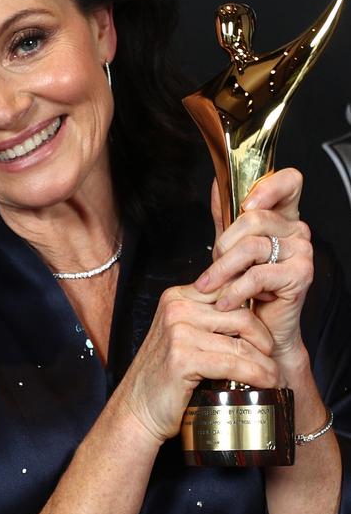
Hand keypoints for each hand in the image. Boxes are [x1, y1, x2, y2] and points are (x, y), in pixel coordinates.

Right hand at [121, 283, 278, 442]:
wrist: (137, 409)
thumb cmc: (163, 377)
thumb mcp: (181, 336)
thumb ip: (204, 320)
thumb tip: (250, 314)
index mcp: (177, 297)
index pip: (230, 291)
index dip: (255, 310)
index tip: (266, 333)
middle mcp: (176, 309)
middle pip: (241, 314)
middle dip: (264, 338)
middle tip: (271, 357)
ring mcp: (178, 332)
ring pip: (241, 342)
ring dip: (265, 362)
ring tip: (273, 375)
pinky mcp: (183, 358)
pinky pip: (234, 364)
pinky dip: (256, 375)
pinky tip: (266, 383)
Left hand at [194, 169, 313, 367]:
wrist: (261, 331)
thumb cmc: (245, 289)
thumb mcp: (231, 247)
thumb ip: (226, 216)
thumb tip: (216, 183)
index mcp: (283, 217)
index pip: (290, 181)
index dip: (268, 185)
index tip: (244, 205)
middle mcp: (297, 230)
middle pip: (254, 217)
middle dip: (224, 244)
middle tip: (213, 266)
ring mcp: (302, 251)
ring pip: (251, 246)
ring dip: (223, 270)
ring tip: (212, 287)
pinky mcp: (301, 274)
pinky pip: (258, 274)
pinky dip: (235, 290)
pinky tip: (225, 301)